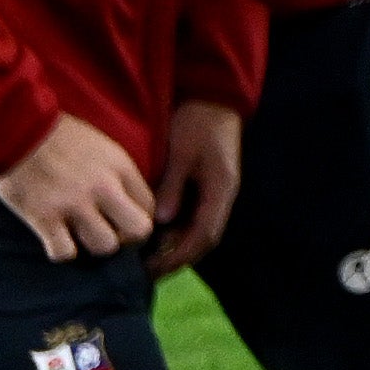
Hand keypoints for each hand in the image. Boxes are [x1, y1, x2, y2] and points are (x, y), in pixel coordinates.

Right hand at [0, 113, 158, 262]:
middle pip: (138, 230)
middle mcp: (103, 187)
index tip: (121, 219)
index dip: (137, 217)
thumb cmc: (59, 136)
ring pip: (104, 247)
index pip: (149, 206)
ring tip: (81, 234)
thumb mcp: (102, 146)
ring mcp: (74, 204)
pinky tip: (56, 239)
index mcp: (119, 166)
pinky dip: (61, 251)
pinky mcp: (45, 218)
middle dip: (127, 238)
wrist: (17, 128)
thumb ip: (118, 174)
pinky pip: (65, 253)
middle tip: (110, 233)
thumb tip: (128, 202)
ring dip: (92, 245)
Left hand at [149, 101, 244, 272]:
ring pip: (199, 231)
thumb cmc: (197, 121)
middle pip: (204, 239)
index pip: (204, 235)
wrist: (212, 97)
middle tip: (147, 272)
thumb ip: (172, 187)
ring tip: (149, 259)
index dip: (179, 255)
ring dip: (177, 247)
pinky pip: (194, 218)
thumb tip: (160, 222)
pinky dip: (177, 232)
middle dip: (177, 258)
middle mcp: (222, 196)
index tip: (153, 268)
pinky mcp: (207, 187)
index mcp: (221, 190)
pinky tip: (157, 236)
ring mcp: (216, 192)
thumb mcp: (182, 152)